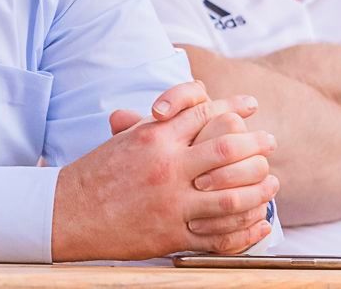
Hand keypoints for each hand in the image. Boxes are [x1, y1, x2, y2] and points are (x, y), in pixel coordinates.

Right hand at [52, 81, 277, 260]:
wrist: (69, 212)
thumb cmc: (98, 173)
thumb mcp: (126, 138)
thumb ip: (157, 124)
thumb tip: (184, 105)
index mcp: (155, 138)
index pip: (205, 113)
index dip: (233, 107)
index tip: (251, 106)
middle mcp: (167, 168)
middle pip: (227, 151)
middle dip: (255, 145)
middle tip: (270, 142)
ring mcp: (172, 203)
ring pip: (232, 195)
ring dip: (259, 189)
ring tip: (271, 182)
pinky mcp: (172, 235)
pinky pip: (219, 235)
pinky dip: (246, 230)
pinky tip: (259, 222)